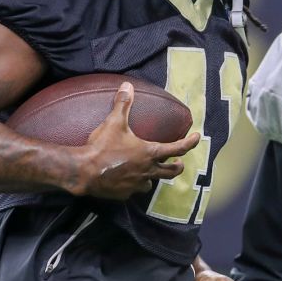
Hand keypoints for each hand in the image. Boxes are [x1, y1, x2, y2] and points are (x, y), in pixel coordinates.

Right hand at [70, 82, 200, 199]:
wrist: (84, 172)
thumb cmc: (102, 146)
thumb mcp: (114, 122)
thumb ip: (123, 104)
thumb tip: (127, 86)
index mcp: (149, 153)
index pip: (177, 148)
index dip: (190, 143)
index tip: (197, 138)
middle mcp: (147, 170)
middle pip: (171, 172)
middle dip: (177, 167)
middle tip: (179, 163)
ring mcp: (136, 184)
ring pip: (152, 183)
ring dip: (153, 177)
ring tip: (150, 173)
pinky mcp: (124, 194)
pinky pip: (133, 190)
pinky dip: (133, 185)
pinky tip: (126, 181)